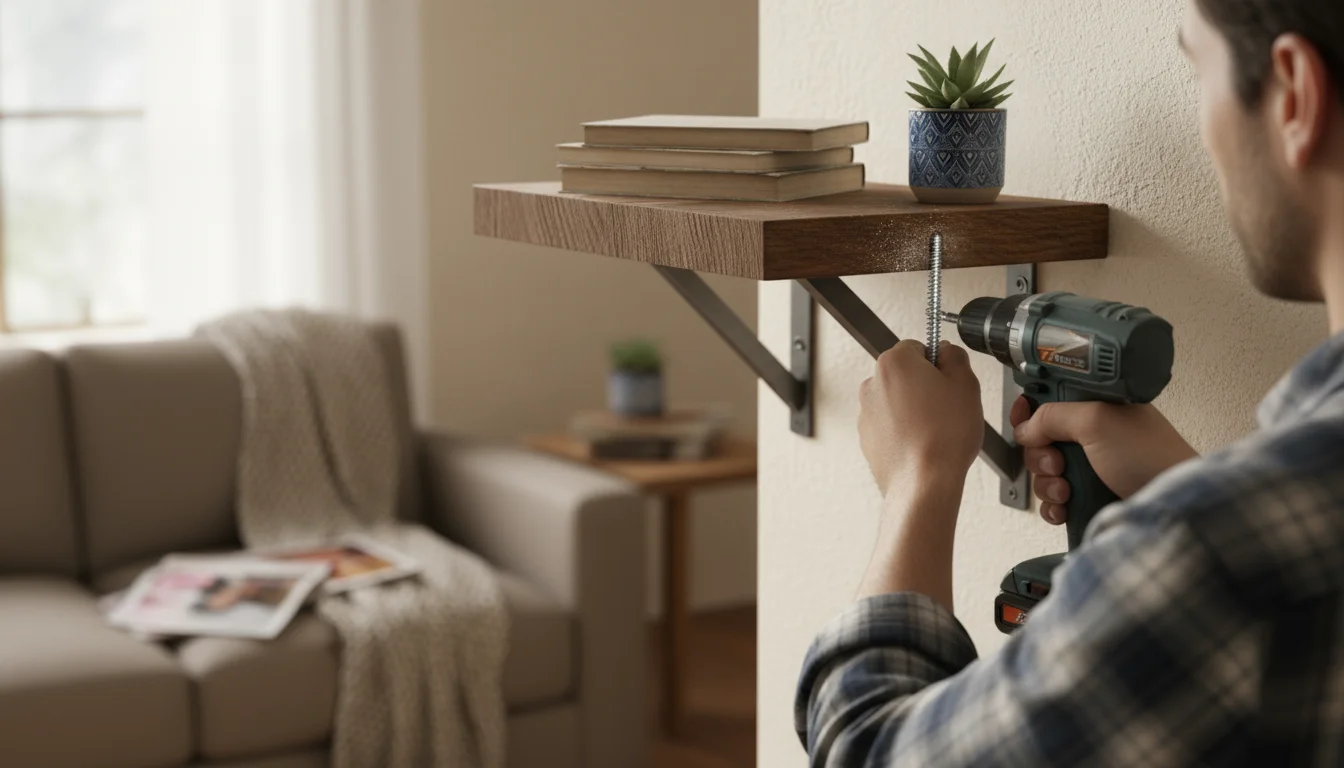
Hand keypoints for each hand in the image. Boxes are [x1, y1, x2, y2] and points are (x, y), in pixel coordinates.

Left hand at [859, 340, 982, 496]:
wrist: (923, 482)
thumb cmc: (944, 436)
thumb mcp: (965, 384)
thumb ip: (955, 357)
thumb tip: (947, 351)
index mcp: (894, 363)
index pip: (919, 347)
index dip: (939, 364)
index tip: (950, 382)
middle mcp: (872, 384)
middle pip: (905, 375)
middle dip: (925, 386)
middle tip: (947, 408)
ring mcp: (866, 412)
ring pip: (898, 401)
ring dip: (915, 409)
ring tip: (936, 430)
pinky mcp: (867, 437)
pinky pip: (890, 424)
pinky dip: (904, 429)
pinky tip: (922, 444)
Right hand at [1010, 398, 1197, 525]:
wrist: (1172, 504)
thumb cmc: (1149, 457)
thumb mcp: (1098, 420)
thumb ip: (1054, 415)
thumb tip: (1025, 427)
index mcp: (1096, 408)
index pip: (1050, 402)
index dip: (1031, 411)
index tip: (1024, 422)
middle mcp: (1091, 437)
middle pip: (1040, 442)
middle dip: (1041, 456)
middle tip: (1060, 463)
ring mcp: (1090, 469)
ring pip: (1045, 473)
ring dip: (1048, 484)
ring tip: (1068, 491)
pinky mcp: (1089, 497)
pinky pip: (1054, 501)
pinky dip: (1053, 506)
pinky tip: (1065, 508)